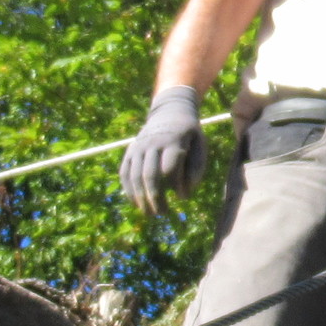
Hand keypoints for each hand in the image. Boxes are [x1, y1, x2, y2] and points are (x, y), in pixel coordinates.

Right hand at [120, 86, 204, 214]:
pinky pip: (125, 172)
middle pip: (150, 175)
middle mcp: (152, 144)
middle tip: (163, 213)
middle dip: (156, 197)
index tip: (183, 198)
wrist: (170, 112)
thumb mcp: (200, 145)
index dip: (176, 186)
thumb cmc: (189, 135)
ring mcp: (138, 147)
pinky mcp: (130, 151)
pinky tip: (136, 203)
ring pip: (135, 176)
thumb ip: (196, 168)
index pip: (170, 168)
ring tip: (150, 213)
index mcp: (173, 141)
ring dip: (141, 198)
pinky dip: (129, 189)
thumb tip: (184, 193)